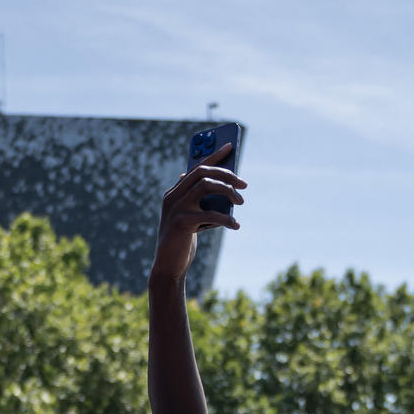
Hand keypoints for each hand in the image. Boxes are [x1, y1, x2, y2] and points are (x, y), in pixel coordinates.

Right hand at [150, 144, 242, 287]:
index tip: (231, 146)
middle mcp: (173, 196)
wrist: (168, 267)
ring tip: (241, 202)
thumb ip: (200, 202)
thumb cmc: (183, 242)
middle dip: (226, 174)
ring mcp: (175, 208)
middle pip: (203, 172)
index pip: (196, 167)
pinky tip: (236, 226)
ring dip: (228, 191)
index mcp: (175, 193)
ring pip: (206, 186)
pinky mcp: (181, 222)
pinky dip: (226, 219)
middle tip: (244, 184)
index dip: (214, 155)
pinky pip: (210, 214)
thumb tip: (220, 186)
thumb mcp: (192, 218)